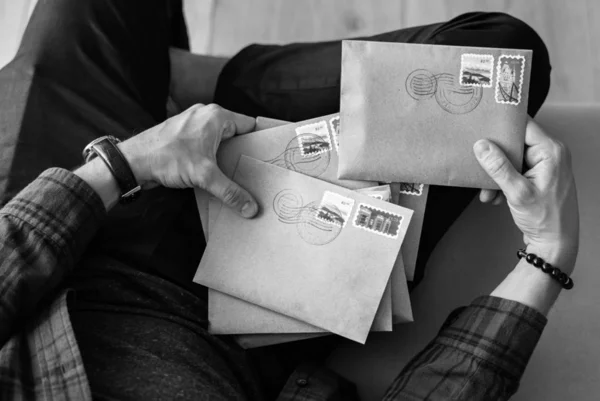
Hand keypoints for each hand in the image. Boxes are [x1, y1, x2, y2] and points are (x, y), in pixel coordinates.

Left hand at [120, 104, 257, 217]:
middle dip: (245, 154)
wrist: (133, 161)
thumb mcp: (203, 176)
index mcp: (216, 116)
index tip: (271, 157)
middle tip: (256, 172)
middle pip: (237, 134)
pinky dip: (214, 159)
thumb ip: (230, 192)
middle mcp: (206, 116)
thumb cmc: (166, 157)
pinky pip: (208, 146)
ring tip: (239, 176)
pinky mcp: (185, 137)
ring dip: (228, 158)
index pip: (249, 126)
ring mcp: (194, 125)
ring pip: (221, 141)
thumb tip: (251, 207)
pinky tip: (217, 175)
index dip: (261, 141)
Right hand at [473, 118, 578, 272]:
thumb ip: (498, 167)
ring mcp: (544, 165)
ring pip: (511, 159)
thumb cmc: (546, 219)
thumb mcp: (517, 192)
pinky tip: (495, 195)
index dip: (503, 127)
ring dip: (496, 174)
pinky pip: (514, 170)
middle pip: (514, 143)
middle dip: (495, 158)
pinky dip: (502, 182)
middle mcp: (550, 154)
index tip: (484, 128)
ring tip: (489, 190)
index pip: (523, 126)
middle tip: (482, 167)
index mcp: (551, 151)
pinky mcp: (537, 176)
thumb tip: (482, 146)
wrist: (555, 242)